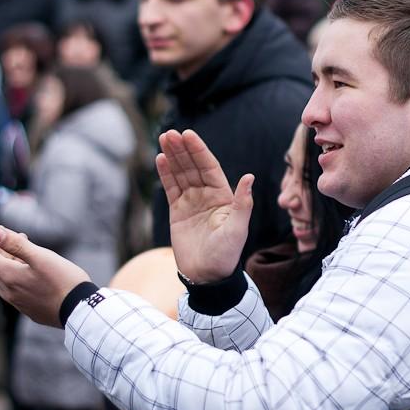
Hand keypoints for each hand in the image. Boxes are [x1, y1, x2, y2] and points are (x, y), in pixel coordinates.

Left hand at [0, 225, 90, 326]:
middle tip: (21, 237)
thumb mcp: (41, 257)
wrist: (80, 309)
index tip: (1, 230)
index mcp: (9, 277)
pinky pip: (14, 290)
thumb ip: (16, 244)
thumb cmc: (63, 280)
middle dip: (2, 249)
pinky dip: (17, 276)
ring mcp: (18, 303)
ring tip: (29, 254)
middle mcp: (8, 292)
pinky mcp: (29, 309)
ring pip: (3, 279)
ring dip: (10, 263)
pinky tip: (35, 274)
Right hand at [156, 130, 253, 282]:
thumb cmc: (226, 254)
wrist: (207, 276)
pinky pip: (171, 188)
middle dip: (182, 149)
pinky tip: (160, 159)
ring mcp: (191, 202)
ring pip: (181, 174)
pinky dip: (165, 174)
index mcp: (223, 196)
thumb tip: (249, 177)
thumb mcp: (237, 229)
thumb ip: (242, 203)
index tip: (188, 135)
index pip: (209, 167)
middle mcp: (207, 195)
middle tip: (170, 133)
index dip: (199, 150)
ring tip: (163, 138)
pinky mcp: (178, 212)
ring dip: (173, 156)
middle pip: (193, 166)